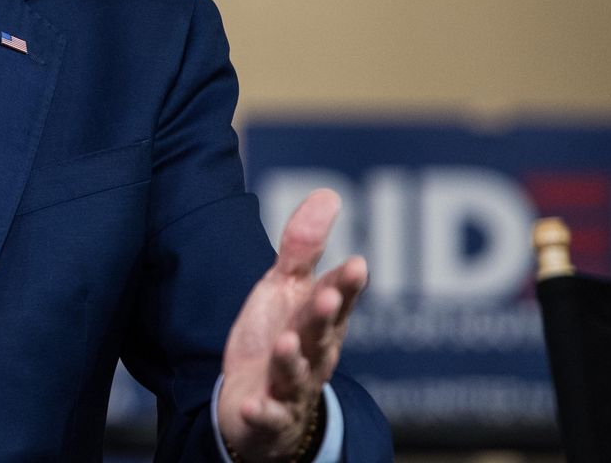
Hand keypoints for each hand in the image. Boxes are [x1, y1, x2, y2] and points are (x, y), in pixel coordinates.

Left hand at [218, 189, 367, 461]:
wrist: (260, 403)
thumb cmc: (280, 337)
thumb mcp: (287, 289)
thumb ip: (304, 247)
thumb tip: (329, 194)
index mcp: (321, 323)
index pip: (338, 300)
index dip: (346, 284)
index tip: (357, 264)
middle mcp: (313, 355)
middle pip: (319, 334)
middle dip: (324, 316)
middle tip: (327, 295)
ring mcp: (290, 387)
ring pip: (294, 374)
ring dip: (291, 360)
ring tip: (285, 343)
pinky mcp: (267, 416)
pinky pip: (267, 417)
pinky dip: (262, 413)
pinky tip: (254, 406)